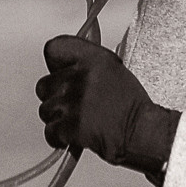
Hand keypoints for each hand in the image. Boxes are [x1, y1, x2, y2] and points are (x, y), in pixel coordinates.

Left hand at [37, 35, 179, 174]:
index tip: (61, 72)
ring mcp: (74, 102)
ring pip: (45, 110)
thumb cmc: (131, 105)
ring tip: (79, 121)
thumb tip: (63, 68)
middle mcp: (81, 76)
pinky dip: (59, 137)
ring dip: (58, 118)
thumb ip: (87, 64)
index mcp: (94, 58)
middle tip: (74, 105)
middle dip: (55, 97)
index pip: (54, 48)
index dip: (54, 63)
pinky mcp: (70, 126)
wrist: (142, 132)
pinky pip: (50, 132)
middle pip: (43, 85)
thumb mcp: (114, 70)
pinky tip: (75, 136)